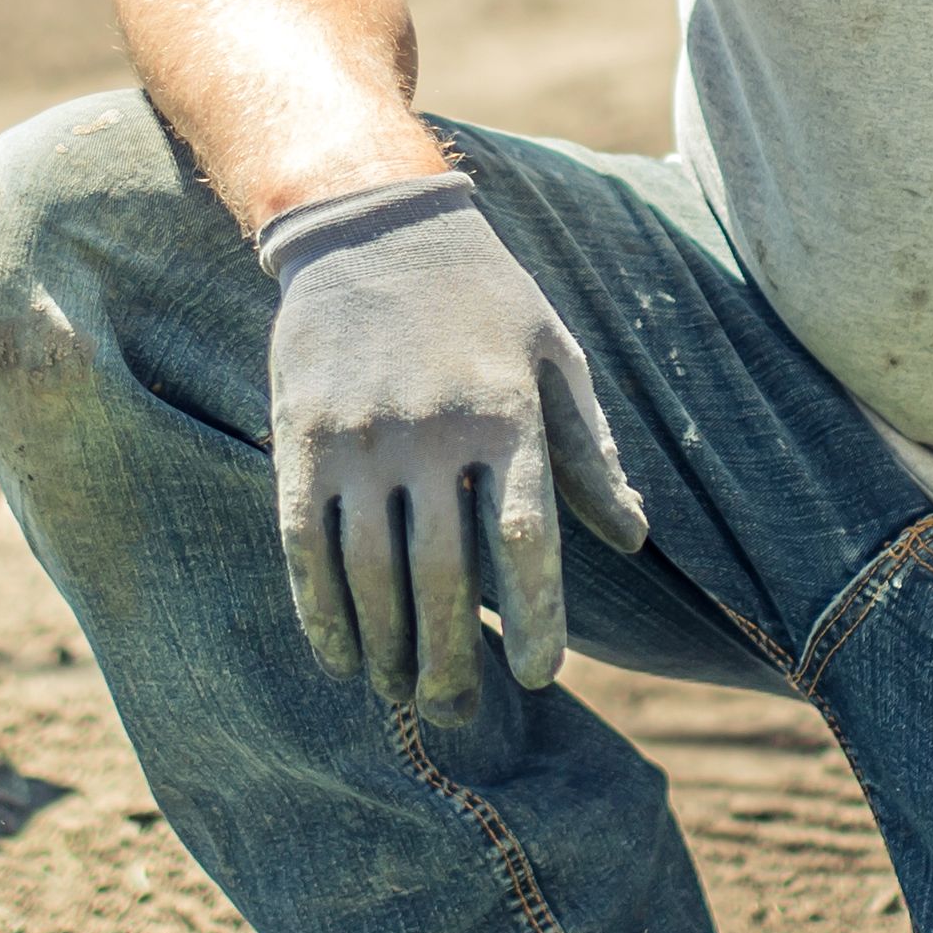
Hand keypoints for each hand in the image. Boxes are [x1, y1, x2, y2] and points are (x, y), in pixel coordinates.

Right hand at [258, 173, 645, 704]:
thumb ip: (589, 450)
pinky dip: (322, 613)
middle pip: (445, 577)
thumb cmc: (482, 295)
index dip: (535, 619)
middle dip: (453, 659)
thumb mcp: (554, 353)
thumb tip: (631, 537)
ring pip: (372, 574)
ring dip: (389, 649)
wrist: (368, 223)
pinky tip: (343, 657)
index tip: (539, 676)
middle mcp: (432, 430)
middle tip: (459, 710)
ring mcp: (359, 438)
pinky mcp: (301, 440)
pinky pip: (305, 546)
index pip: (525, 541)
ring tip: (405, 693)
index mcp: (506, 413)